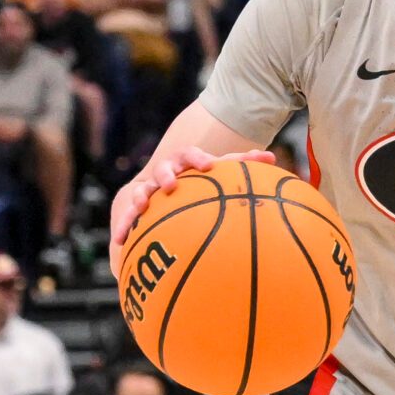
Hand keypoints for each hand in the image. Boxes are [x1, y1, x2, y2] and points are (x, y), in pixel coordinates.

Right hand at [107, 142, 271, 263]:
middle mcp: (166, 172)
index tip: (207, 166)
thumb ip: (244, 163)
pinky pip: (129, 216)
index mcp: (187, 161)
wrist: (171, 182)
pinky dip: (125, 225)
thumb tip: (273, 157)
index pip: (192, 155)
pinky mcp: (138, 205)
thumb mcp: (222, 170)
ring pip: (142, 190)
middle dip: (166, 175)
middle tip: (170, 185)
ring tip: (140, 207)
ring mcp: (150, 188)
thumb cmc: (203, 177)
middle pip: (163, 169)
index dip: (198, 159)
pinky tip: (120, 239)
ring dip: (140, 198)